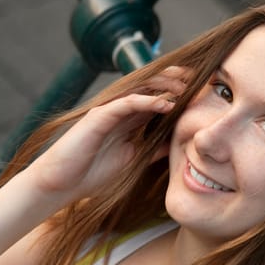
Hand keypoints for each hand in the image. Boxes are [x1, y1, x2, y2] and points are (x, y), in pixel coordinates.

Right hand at [26, 67, 189, 201]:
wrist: (62, 185)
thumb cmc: (93, 173)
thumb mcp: (132, 159)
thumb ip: (153, 148)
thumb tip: (175, 144)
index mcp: (129, 119)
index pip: (157, 97)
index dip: (178, 91)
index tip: (201, 91)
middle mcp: (120, 109)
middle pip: (151, 86)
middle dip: (175, 80)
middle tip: (199, 79)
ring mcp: (109, 110)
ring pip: (140, 88)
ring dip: (165, 86)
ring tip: (186, 87)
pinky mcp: (99, 116)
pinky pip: (127, 103)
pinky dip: (147, 101)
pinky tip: (166, 105)